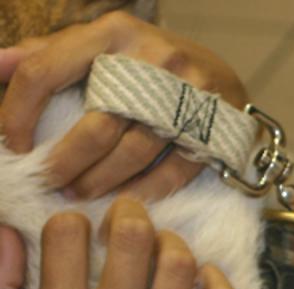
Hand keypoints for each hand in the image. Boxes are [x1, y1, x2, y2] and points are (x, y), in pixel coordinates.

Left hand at [0, 11, 246, 199]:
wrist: (223, 76)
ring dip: (99, 181)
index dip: (18, 113)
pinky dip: (144, 191)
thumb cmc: (145, 63)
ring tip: (79, 192)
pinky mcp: (212, 129)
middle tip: (47, 180)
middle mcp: (152, 59)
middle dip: (64, 162)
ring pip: (133, 153)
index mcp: (112, 33)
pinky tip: (122, 200)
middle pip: (95, 124)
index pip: (45, 71)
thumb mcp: (97, 43)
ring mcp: (188, 97)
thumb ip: (46, 53)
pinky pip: (172, 171)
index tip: (12, 144)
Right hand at [0, 198, 239, 288]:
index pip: (67, 238)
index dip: (71, 222)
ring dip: (172, 243)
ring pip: (180, 267)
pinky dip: (217, 281)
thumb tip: (6, 231)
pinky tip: (202, 279)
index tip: (78, 233)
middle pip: (132, 240)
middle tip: (128, 219)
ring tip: (163, 248)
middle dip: (129, 215)